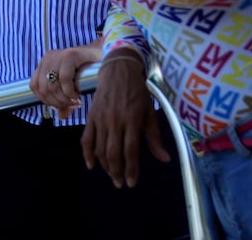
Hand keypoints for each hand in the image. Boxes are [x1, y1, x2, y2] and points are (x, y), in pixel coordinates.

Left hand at [29, 41, 100, 118]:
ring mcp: (59, 55)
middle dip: (57, 102)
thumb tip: (61, 116)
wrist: (103, 55)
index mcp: (45, 63)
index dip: (45, 100)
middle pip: (44, 89)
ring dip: (65, 99)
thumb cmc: (86, 71)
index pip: (34, 86)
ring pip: (53, 86)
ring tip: (75, 100)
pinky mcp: (70, 54)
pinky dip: (70, 92)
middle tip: (71, 104)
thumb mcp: (71, 87)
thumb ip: (64, 100)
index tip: (60, 105)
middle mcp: (49, 57)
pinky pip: (64, 79)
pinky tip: (77, 94)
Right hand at [81, 51, 168, 187]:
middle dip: (117, 172)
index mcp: (132, 118)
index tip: (131, 183)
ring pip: (100, 148)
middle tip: (120, 183)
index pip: (131, 150)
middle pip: (113, 153)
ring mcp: (101, 118)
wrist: (118, 69)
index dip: (131, 169)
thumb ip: (154, 136)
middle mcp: (115, 119)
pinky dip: (87, 153)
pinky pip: (86, 138)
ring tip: (112, 175)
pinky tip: (91, 164)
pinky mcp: (91, 115)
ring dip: (105, 166)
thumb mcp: (149, 111)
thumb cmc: (138, 90)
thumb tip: (165, 159)